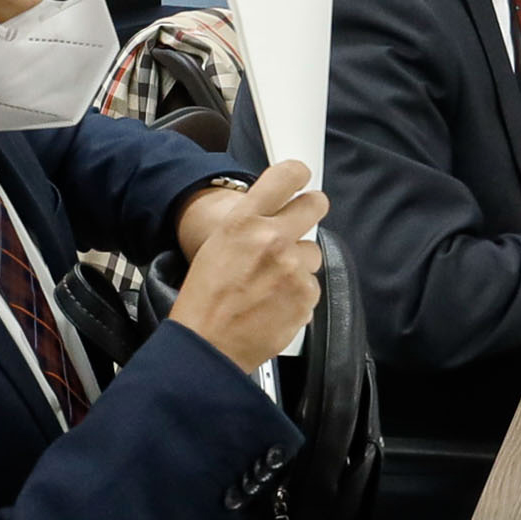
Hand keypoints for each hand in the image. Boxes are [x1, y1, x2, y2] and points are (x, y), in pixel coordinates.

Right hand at [164, 161, 324, 369]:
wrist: (207, 344)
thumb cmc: (205, 299)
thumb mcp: (217, 246)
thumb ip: (250, 225)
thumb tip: (279, 212)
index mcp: (243, 221)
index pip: (286, 176)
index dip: (297, 175)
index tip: (301, 179)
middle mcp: (272, 238)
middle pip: (316, 204)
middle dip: (311, 210)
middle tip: (302, 220)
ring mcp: (293, 267)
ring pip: (313, 251)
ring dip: (299, 263)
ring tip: (271, 283)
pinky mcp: (306, 295)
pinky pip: (311, 285)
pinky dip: (298, 293)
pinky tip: (274, 303)